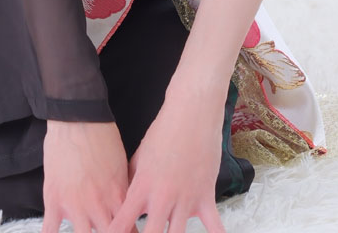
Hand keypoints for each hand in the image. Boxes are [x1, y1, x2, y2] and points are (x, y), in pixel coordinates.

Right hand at [41, 119, 132, 232]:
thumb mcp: (122, 163)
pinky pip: (50, 229)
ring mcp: (75, 205)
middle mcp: (98, 206)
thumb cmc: (101, 135)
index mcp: (117, 196)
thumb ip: (124, 189)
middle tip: (108, 232)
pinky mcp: (54, 199)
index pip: (128, 228)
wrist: (78, 118)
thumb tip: (129, 204)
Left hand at [108, 89, 227, 232]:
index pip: (123, 220)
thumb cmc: (164, 130)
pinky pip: (214, 225)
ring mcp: (185, 199)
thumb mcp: (140, 154)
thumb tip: (126, 196)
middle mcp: (162, 197)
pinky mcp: (205, 196)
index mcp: (142, 186)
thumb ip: (133, 178)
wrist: (191, 114)